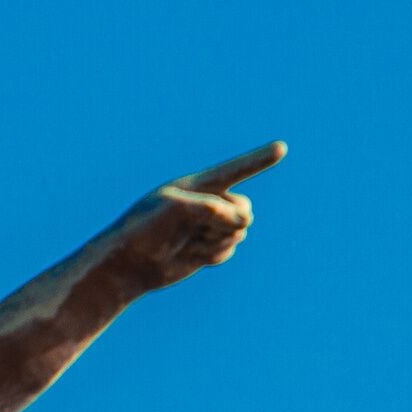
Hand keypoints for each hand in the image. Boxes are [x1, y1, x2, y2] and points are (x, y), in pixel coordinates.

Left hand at [104, 140, 283, 290]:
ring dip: (215, 241)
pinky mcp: (210, 246)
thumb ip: (209, 208)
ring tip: (185, 242)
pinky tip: (189, 255)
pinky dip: (213, 256)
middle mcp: (209, 201)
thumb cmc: (144, 230)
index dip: (259, 159)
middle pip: (244, 209)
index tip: (281, 147)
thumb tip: (239, 223)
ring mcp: (211, 225)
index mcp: (198, 185)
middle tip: (196, 229)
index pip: (234, 170)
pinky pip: (230, 249)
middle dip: (228, 222)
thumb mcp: (173, 210)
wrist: (129, 265)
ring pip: (240, 232)